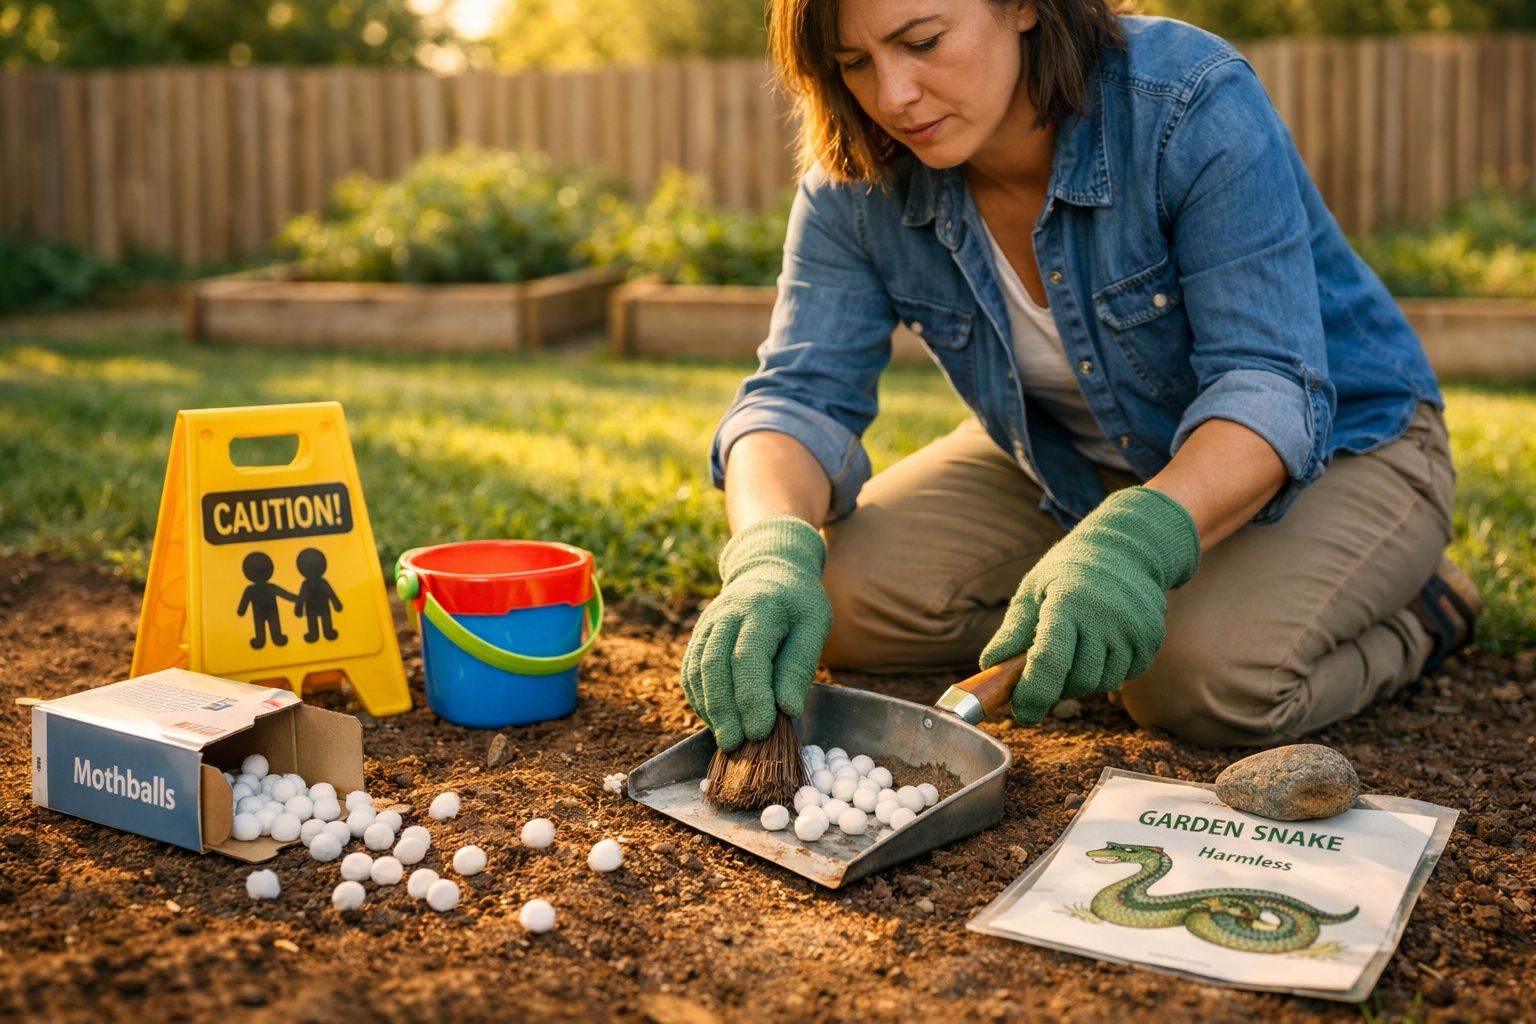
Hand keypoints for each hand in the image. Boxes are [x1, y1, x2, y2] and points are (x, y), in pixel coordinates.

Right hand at [681, 516, 831, 750]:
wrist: (769, 571)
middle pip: (714, 666)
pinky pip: (690, 672)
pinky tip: (716, 721)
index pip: (747, 657)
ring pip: (696, 671)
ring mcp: (706, 624)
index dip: (751, 698)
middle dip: (724, 711)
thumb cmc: (799, 604)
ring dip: (709, 709)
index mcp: (760, 608)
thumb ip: (799, 664)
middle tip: (738, 745)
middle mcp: (725, 614)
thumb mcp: (814, 625)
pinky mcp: (698, 637)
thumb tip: (787, 709)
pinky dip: (700, 700)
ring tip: (727, 740)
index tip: (761, 731)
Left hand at [980, 487, 1200, 723]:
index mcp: (1068, 603)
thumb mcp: (1032, 590)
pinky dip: (1106, 671)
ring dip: (1080, 679)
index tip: (1021, 712)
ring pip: (1101, 683)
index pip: (1050, 662)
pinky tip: (1098, 646)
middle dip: (1055, 687)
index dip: (1033, 694)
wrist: (1125, 548)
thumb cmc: (1068, 570)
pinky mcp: (1151, 639)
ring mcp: (1133, 630)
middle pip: (1077, 680)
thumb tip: (989, 667)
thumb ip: (1012, 631)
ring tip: (1072, 650)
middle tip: (1042, 674)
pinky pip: (1124, 675)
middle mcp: (1105, 618)